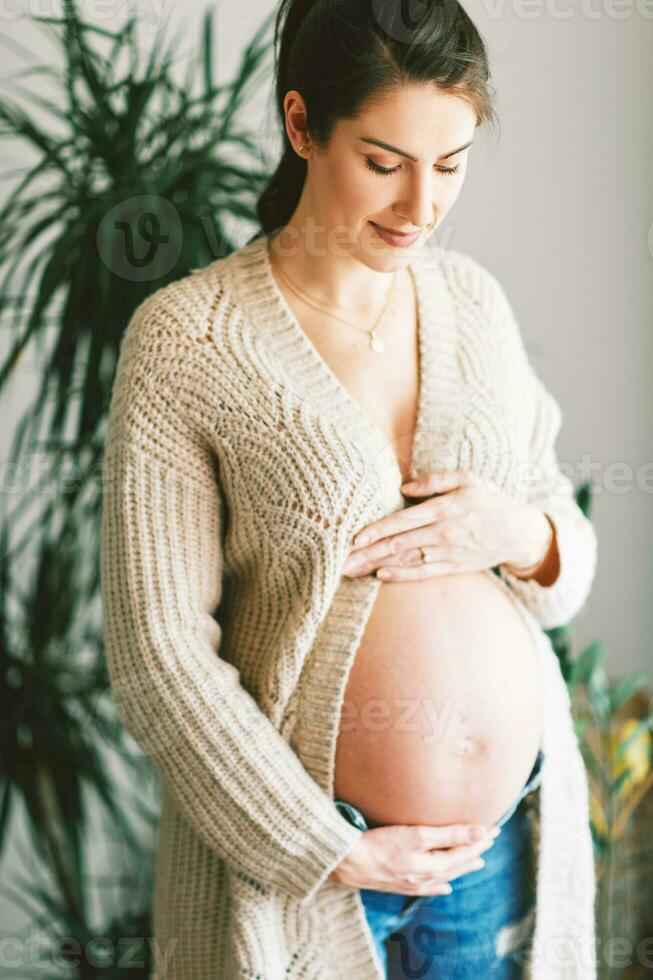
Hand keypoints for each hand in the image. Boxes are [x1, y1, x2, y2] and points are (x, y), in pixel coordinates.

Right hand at [328, 821, 500, 894]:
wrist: (349, 863)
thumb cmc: (381, 844)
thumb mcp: (417, 835)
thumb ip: (450, 835)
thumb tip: (480, 834)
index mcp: (434, 865)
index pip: (465, 850)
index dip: (480, 839)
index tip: (495, 828)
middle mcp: (427, 877)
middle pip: (458, 862)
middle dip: (475, 850)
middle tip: (490, 839)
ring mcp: (414, 883)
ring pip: (446, 875)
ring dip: (462, 866)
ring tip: (476, 862)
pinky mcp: (400, 885)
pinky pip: (428, 888)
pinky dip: (440, 886)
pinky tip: (445, 887)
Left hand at [342, 469, 550, 580]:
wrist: (518, 532)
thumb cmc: (488, 501)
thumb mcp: (468, 479)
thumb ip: (436, 480)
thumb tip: (404, 487)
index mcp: (445, 508)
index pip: (404, 520)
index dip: (378, 529)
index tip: (355, 536)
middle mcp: (444, 532)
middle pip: (398, 543)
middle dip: (368, 552)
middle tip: (341, 560)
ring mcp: (448, 553)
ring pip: (406, 559)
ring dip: (376, 565)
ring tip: (351, 570)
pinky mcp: (453, 567)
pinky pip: (423, 573)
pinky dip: (402, 576)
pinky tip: (380, 576)